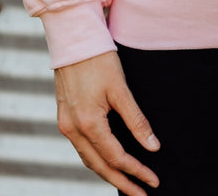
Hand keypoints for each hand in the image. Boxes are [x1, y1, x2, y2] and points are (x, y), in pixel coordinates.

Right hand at [54, 50, 160, 194]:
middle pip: (99, 166)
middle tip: (142, 194)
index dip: (136, 171)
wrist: (72, 38)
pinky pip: (81, 147)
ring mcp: (65, 124)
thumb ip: (136, 120)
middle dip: (122, 182)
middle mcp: (72, 129)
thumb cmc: (98, 58)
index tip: (153, 181)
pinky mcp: (64, 117)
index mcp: (87, 123)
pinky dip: (96, 158)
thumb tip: (152, 146)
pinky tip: (108, 160)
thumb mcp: (121, 88)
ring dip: (108, 173)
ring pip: (88, 159)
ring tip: (128, 183)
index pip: (116, 158)